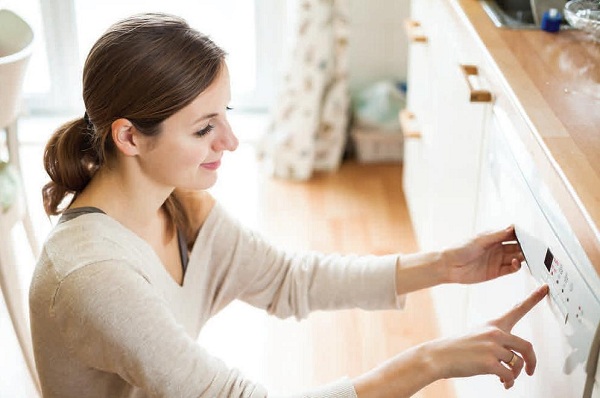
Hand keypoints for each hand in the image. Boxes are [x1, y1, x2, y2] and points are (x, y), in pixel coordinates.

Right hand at [352, 285, 548, 396]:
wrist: (438, 356)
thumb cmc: (456, 347)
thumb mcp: (476, 335)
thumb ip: (496, 341)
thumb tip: (513, 358)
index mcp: (493, 324)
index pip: (517, 308)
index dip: (533, 298)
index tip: (544, 288)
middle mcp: (495, 333)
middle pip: (527, 346)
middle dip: (532, 362)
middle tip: (530, 370)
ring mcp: (492, 347)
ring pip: (517, 363)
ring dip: (515, 374)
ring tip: (507, 379)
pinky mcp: (489, 363)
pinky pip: (510, 375)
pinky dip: (509, 382)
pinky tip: (503, 383)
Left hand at [443, 225, 524, 283]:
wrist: (449, 266)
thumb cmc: (460, 249)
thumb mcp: (479, 239)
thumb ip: (497, 235)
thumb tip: (512, 227)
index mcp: (493, 237)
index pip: (512, 235)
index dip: (522, 235)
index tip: (531, 235)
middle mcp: (497, 248)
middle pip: (516, 247)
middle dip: (526, 247)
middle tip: (536, 247)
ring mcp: (497, 260)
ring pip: (516, 257)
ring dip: (523, 257)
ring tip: (529, 256)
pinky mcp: (496, 271)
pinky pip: (511, 269)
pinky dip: (517, 266)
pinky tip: (517, 263)